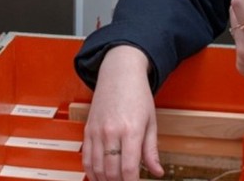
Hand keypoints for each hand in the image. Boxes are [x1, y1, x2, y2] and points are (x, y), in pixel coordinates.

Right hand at [81, 46, 163, 180]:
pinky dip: (92, 171)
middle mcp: (112, 132)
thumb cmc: (138, 95)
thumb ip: (151, 150)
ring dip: (105, 180)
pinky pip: (86, 158)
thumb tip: (157, 172)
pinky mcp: (88, 130)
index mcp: (132, 130)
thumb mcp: (151, 122)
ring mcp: (97, 131)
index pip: (128, 168)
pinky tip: (100, 176)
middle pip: (111, 171)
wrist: (119, 73)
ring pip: (96, 168)